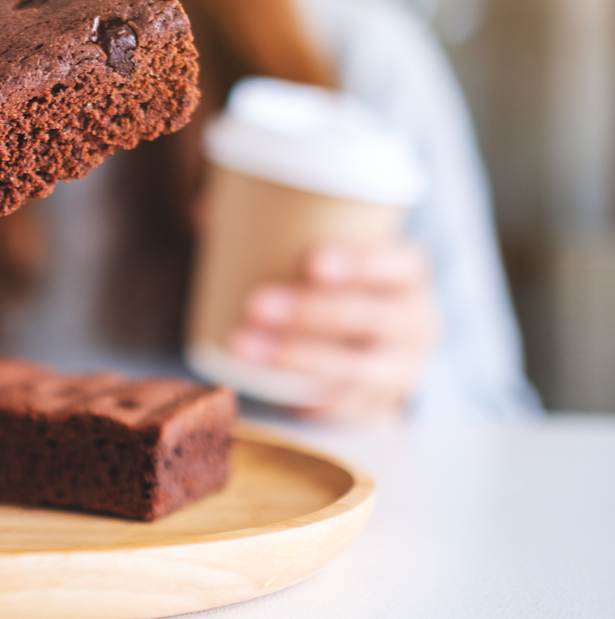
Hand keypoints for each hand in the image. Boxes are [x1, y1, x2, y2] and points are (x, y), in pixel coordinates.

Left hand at [226, 242, 440, 420]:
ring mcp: (398, 370)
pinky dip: (306, 399)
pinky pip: (343, 407)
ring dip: (296, 358)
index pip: (400, 265)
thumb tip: (204, 210)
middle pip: (372, 319)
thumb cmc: (341, 282)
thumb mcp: (325, 249)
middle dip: (311, 312)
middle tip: (256, 303)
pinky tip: (268, 388)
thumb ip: (272, 223)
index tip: (312, 261)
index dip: (363, 263)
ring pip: (354, 369)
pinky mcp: (374, 405)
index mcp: (409, 276)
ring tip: (241, 344)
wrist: (380, 343)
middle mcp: (414, 324)